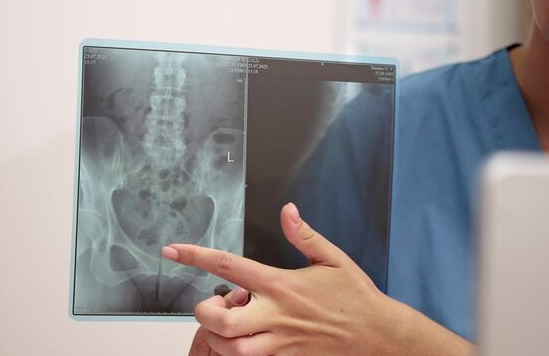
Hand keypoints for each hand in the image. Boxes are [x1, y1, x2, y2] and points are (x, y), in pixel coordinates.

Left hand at [162, 203, 409, 355]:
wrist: (377, 334)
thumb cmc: (355, 296)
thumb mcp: (332, 258)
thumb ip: (303, 234)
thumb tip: (287, 210)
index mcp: (280, 284)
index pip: (228, 266)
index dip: (194, 256)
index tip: (172, 251)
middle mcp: (274, 314)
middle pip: (221, 321)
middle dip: (204, 314)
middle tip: (210, 305)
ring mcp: (279, 341)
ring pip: (232, 349)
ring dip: (218, 338)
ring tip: (225, 324)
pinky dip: (237, 353)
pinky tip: (243, 340)